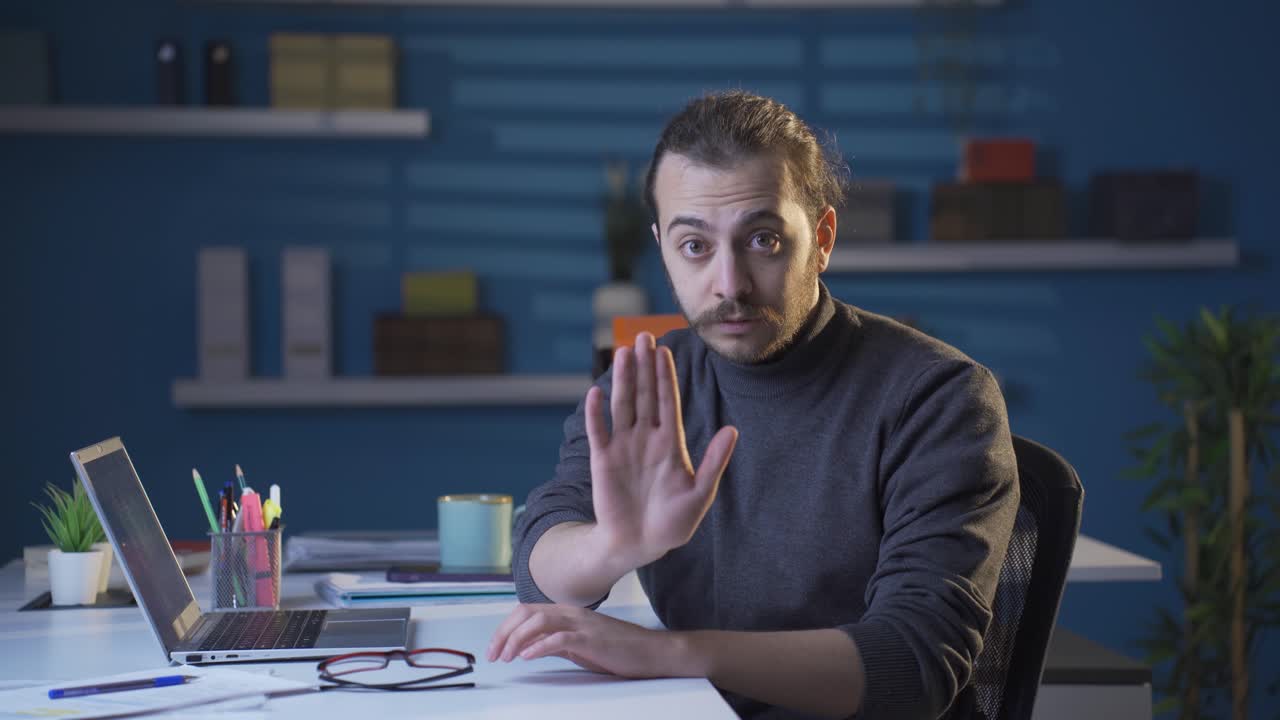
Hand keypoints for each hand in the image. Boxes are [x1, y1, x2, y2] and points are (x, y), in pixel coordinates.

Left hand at [487, 603, 688, 678]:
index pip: (527, 611)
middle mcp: (571, 613)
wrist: (650, 651)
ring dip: (517, 639)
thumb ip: (555, 642)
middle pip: (527, 613)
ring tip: (508, 657)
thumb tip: (529, 648)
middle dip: (505, 633)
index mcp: (567, 613)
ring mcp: (581, 624)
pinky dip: (540, 646)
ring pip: (539, 622)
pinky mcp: (591, 639)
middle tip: (494, 654)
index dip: (506, 628)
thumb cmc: (616, 649)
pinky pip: (559, 638)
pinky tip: (528, 657)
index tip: (495, 647)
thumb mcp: (579, 645)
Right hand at [587, 332, 737, 568]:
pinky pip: (599, 431)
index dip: (665, 376)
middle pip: (644, 395)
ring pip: (622, 405)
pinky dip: (596, 413)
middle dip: (644, 366)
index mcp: (670, 442)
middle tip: (642, 336)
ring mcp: (623, 446)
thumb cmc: (672, 522)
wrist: (639, 544)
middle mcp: (645, 438)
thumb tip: (733, 430)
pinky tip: (595, 393)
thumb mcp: (700, 494)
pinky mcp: (603, 460)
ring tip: (623, 353)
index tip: (664, 350)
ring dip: (622, 380)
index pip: (667, 401)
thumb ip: (713, 462)